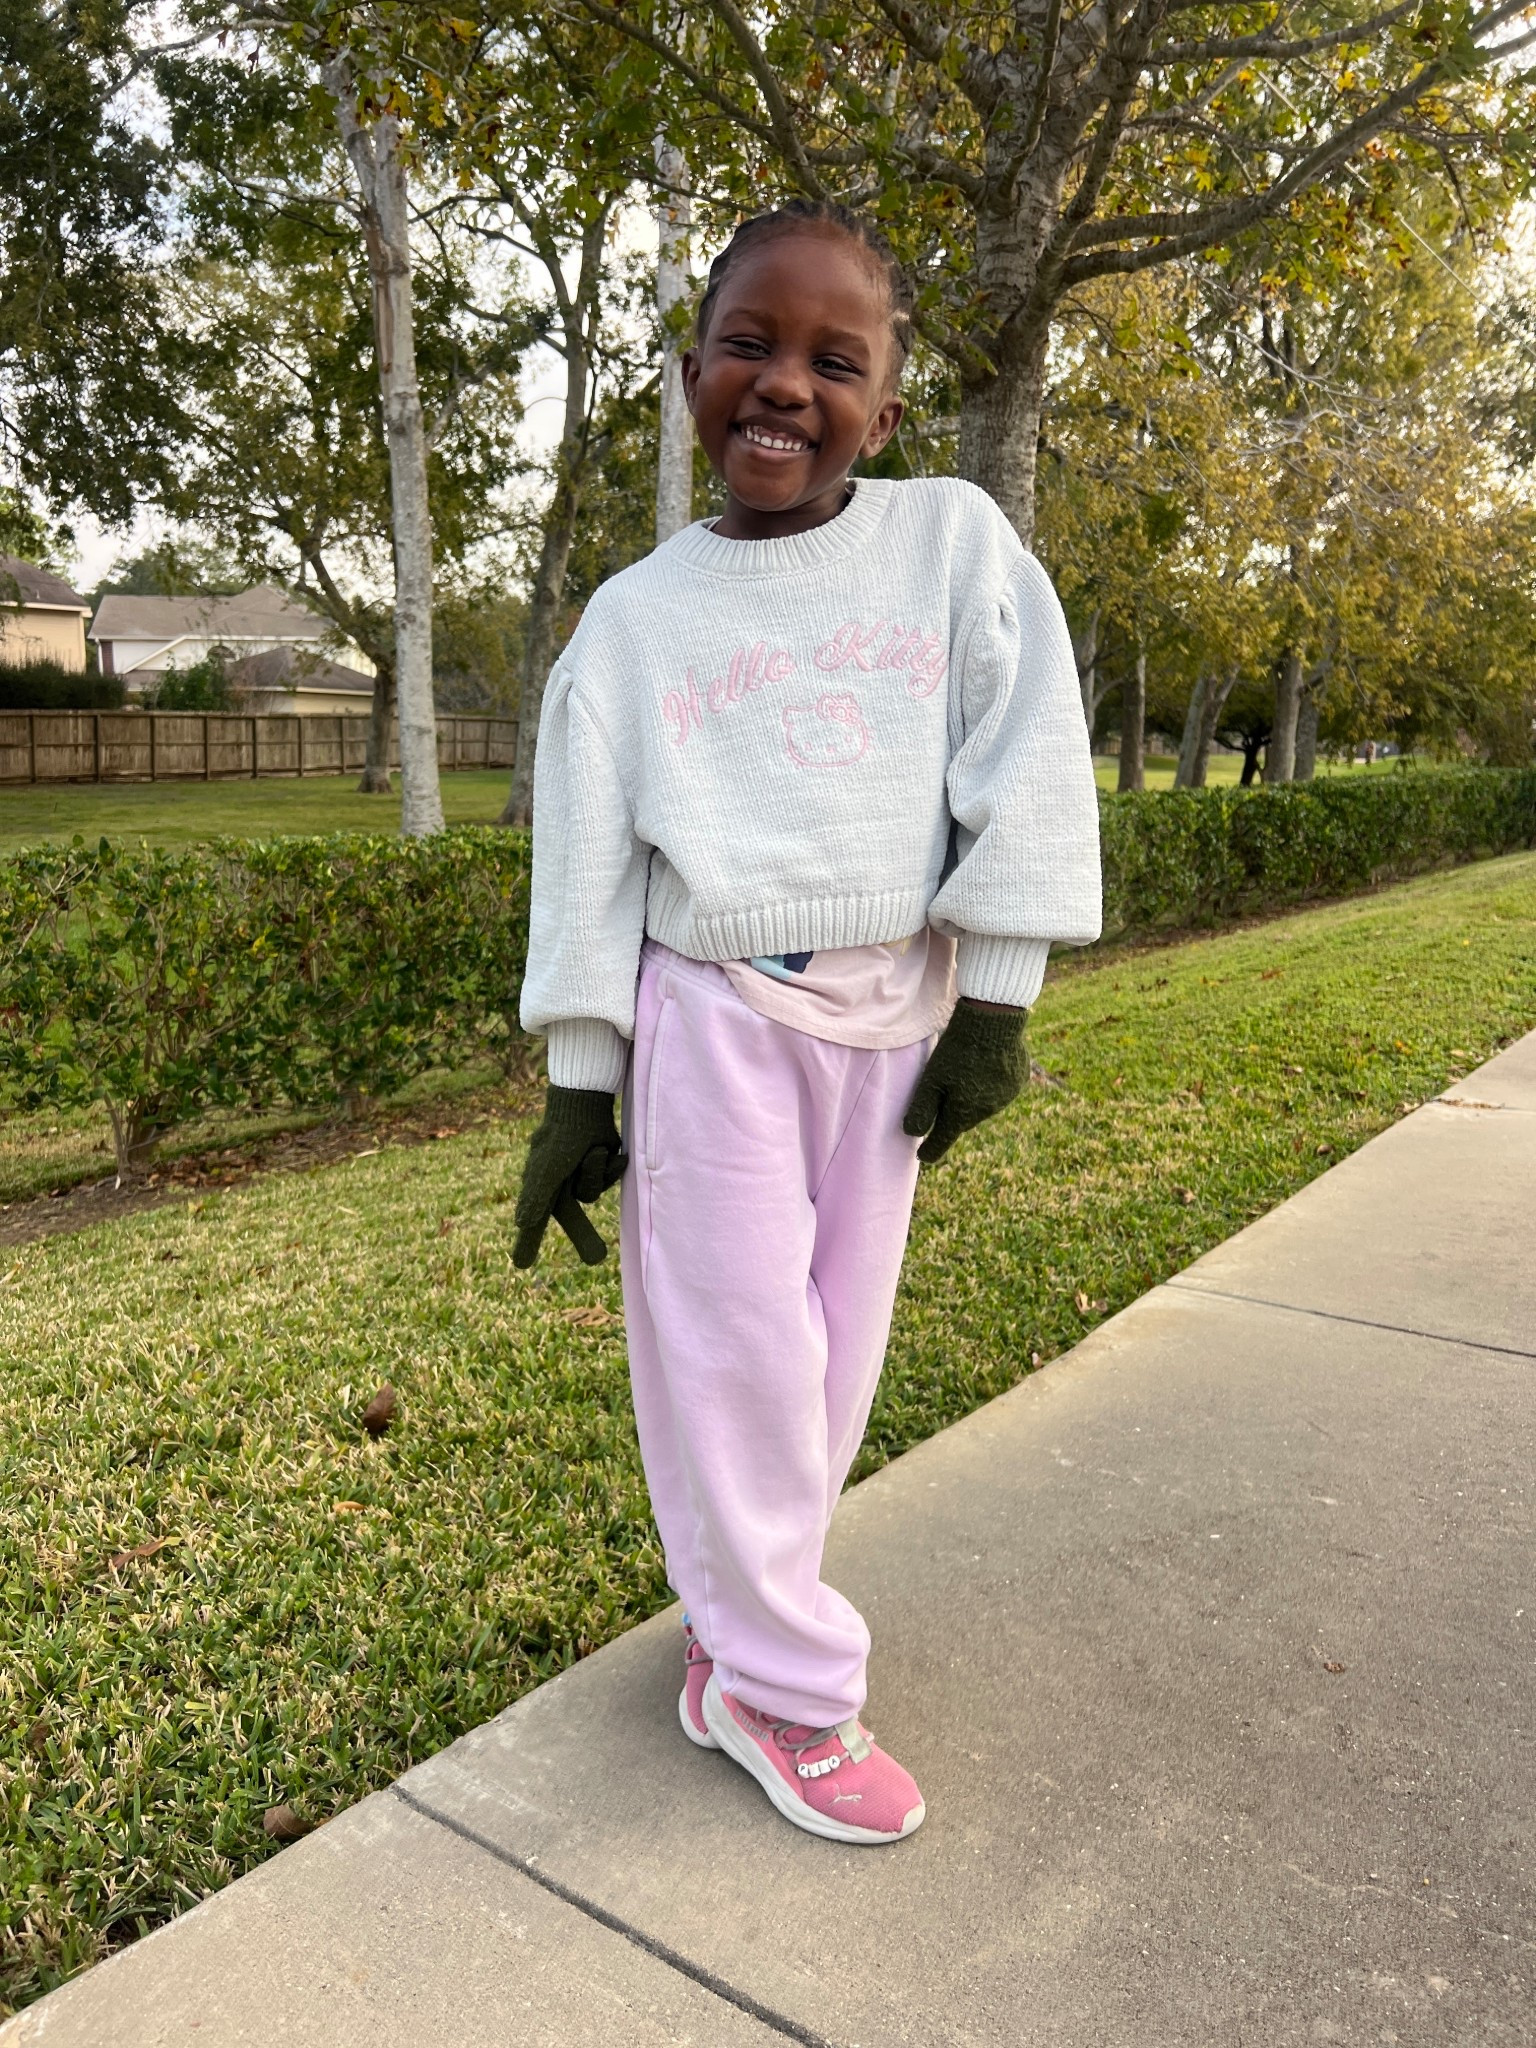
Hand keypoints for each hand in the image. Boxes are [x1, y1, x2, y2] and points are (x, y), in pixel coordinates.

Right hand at [513, 1085, 626, 1266]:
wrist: (584, 1104)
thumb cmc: (561, 1137)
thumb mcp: (547, 1170)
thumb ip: (536, 1197)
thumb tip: (521, 1223)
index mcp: (540, 1187)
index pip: (533, 1222)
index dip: (527, 1243)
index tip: (521, 1264)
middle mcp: (558, 1184)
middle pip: (573, 1218)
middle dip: (584, 1236)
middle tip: (597, 1258)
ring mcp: (578, 1175)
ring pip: (594, 1192)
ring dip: (597, 1173)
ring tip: (594, 1152)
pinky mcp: (598, 1165)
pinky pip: (608, 1178)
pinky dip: (611, 1166)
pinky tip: (609, 1151)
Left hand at [902, 999, 1029, 1163]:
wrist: (993, 1021)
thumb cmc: (956, 1051)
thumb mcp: (931, 1079)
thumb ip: (921, 1110)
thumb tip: (912, 1134)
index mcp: (963, 1114)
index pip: (943, 1140)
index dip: (930, 1150)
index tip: (922, 1156)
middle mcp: (987, 1112)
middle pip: (962, 1119)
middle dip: (951, 1112)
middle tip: (941, 1092)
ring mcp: (1006, 1097)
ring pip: (982, 1104)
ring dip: (972, 1095)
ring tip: (965, 1069)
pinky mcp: (1018, 1081)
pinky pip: (1000, 1088)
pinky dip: (990, 1082)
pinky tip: (985, 1062)